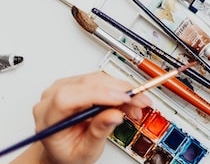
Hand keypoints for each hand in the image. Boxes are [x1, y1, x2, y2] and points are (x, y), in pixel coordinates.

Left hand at [11, 72, 151, 163]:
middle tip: (140, 103)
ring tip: (136, 106)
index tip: (123, 99)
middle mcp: (53, 97)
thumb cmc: (67, 152)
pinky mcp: (78, 84)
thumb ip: (98, 133)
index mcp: (48, 117)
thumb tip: (114, 115)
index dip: (98, 94)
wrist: (62, 149)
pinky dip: (118, 89)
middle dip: (119, 92)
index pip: (68, 97)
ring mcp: (65, 88)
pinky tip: (128, 100)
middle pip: (87, 84)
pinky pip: (100, 80)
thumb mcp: (84, 150)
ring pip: (97, 79)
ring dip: (122, 90)